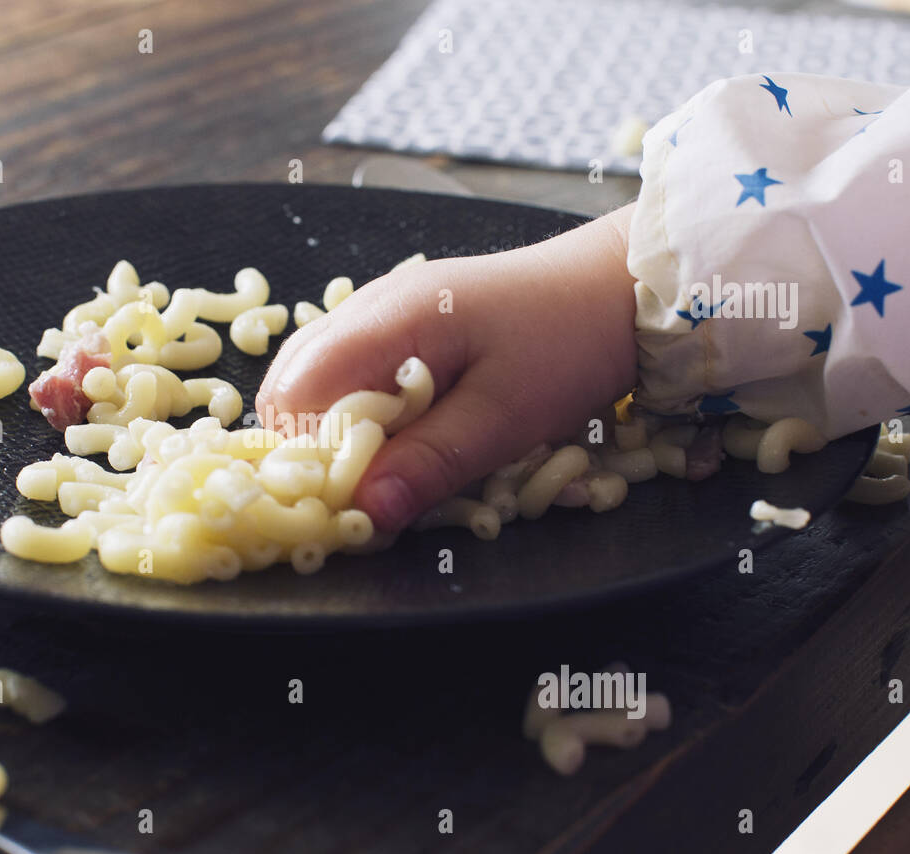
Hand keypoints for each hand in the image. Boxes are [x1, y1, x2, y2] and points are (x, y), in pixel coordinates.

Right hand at [256, 204, 638, 531]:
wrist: (619, 286)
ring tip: (384, 468)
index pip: (295, 394)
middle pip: (290, 385)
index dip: (306, 458)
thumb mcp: (505, 418)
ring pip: (315, 377)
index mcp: (386, 322)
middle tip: (364, 492)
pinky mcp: (402, 319)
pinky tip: (400, 434)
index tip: (344, 502)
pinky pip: (349, 368)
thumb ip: (429, 463)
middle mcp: (369, 307)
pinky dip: (358, 409)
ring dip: (335, 431)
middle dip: (313, 448)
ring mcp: (382, 308)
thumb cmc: (568, 343)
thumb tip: (366, 513)